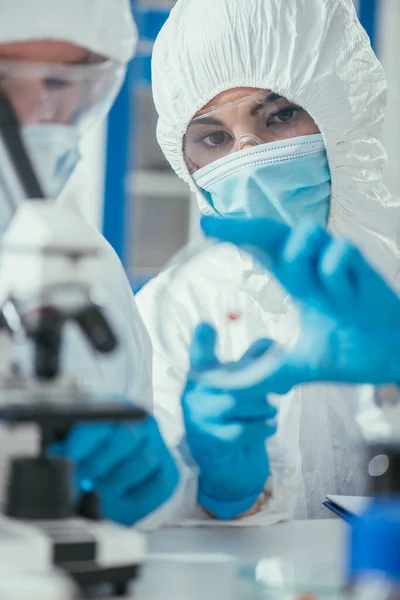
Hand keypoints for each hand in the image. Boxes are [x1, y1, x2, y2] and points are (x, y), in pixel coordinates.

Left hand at [49, 415, 178, 525]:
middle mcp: (143, 423)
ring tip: (100, 489)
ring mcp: (159, 446)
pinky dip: (138, 495)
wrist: (126, 470)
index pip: (103, 419)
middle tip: (83, 480)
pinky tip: (123, 496)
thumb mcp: (80, 445)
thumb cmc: (99, 455)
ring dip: (117, 481)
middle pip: (126, 437)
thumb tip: (54, 453)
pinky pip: (158, 484)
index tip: (69, 459)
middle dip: (100, 463)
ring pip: (142, 461)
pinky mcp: (169, 470)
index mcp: (119, 410)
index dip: (84, 441)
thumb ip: (67, 446)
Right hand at [182, 323, 277, 519]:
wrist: (227, 469)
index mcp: (200, 378)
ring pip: (236, 403)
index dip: (202, 341)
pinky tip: (267, 428)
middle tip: (280, 388)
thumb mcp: (242, 390)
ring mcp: (198, 419)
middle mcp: (194, 395)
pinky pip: (243, 430)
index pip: (199, 356)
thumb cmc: (236, 421)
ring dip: (263, 407)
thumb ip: (253, 365)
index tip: (206, 326)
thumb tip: (271, 344)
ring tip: (269, 411)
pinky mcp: (210, 443)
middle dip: (261, 382)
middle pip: (230, 377)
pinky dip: (262, 428)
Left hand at [201, 216, 399, 387]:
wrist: (396, 358)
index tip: (205, 228)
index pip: (263, 253)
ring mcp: (339, 264)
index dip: (236, 238)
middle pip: (276, 233)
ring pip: (307, 233)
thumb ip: (268, 373)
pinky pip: (339, 254)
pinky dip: (333, 274)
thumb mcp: (300, 365)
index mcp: (300, 284)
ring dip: (297, 254)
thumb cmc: (353, 351)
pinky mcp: (364, 268)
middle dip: (243, 227)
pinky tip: (344, 300)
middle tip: (210, 226)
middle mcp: (314, 268)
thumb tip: (231, 390)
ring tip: (308, 284)